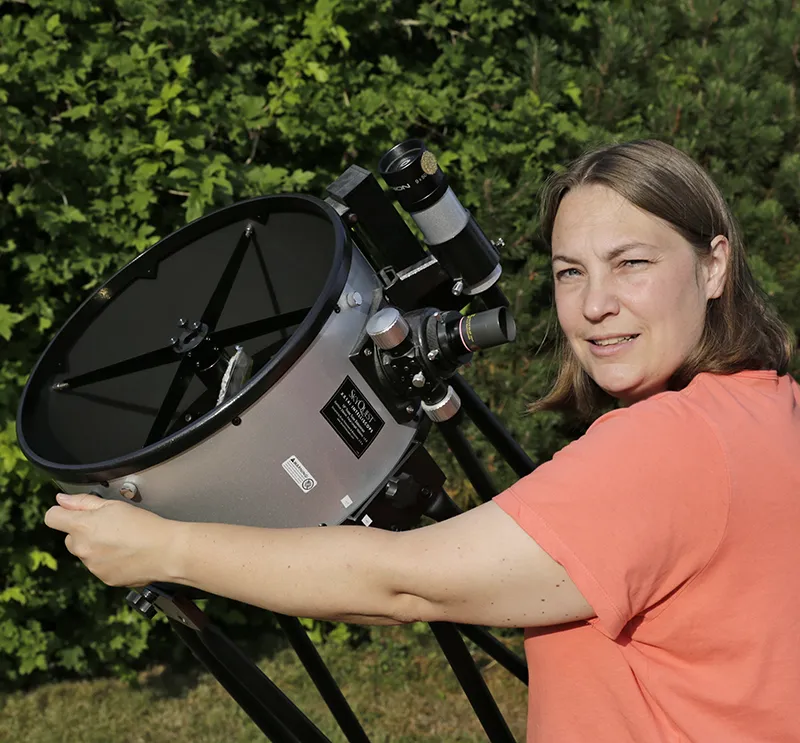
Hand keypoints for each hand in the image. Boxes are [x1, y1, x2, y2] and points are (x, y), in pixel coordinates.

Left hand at [44, 493, 179, 587]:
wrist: (166, 551)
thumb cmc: (144, 525)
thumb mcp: (114, 505)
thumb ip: (83, 502)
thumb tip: (62, 500)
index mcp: (82, 527)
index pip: (52, 518)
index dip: (61, 512)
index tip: (71, 512)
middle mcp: (82, 549)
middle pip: (70, 538)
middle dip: (84, 532)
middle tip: (109, 526)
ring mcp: (92, 566)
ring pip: (86, 553)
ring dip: (96, 547)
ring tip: (123, 541)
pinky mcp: (104, 578)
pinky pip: (99, 567)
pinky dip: (109, 561)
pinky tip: (127, 554)